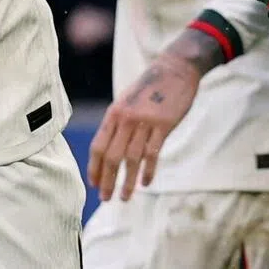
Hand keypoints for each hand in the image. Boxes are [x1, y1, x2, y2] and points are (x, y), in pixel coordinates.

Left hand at [87, 27, 222, 201]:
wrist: (174, 70)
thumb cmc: (149, 88)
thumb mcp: (126, 101)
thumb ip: (118, 123)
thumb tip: (109, 149)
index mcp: (114, 113)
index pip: (98, 145)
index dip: (94, 167)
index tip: (93, 184)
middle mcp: (126, 118)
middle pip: (112, 156)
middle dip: (107, 180)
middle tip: (105, 198)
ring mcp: (144, 121)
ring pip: (131, 159)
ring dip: (127, 181)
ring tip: (124, 197)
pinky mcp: (163, 125)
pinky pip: (152, 153)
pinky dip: (148, 171)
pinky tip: (145, 183)